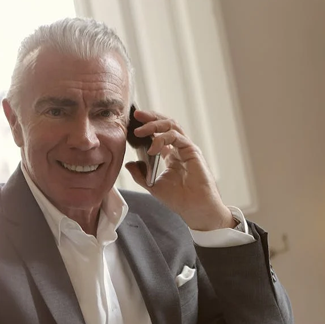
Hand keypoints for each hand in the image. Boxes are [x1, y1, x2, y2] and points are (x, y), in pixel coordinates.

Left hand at [125, 109, 235, 230]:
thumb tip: (129, 163)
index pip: (159, 133)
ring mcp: (186, 148)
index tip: (132, 124)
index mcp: (171, 155)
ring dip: (154, 124)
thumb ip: (140, 174)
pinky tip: (152, 148)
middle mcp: (179, 149)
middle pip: (166, 124)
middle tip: (136, 115)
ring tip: (140, 130)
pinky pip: (176, 136)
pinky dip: (162, 139)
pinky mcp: (192, 150)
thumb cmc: (179, 200)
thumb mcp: (153, 186)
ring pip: (171, 125)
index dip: (147, 127)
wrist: (195, 208)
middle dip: (150, 117)